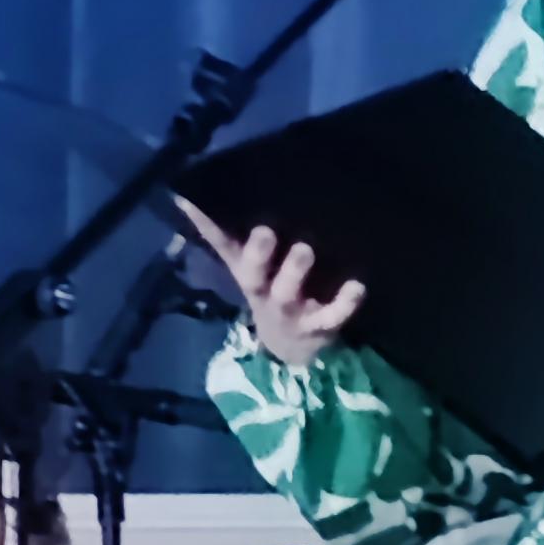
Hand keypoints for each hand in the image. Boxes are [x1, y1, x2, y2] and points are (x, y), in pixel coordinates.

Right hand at [176, 201, 364, 369]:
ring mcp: (289, 311)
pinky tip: (357, 287)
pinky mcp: (317, 326)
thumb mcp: (245, 264)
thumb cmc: (270, 289)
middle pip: (252, 275)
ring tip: (304, 249)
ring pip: (286, 294)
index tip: (194, 201)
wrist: (292, 348)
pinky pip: (331, 316)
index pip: (223, 247)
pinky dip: (343, 304)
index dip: (207, 227)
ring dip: (293, 272)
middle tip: (264, 231)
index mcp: (247, 273)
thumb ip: (221, 231)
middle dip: (257, 254)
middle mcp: (263, 292)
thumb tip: (187, 196)